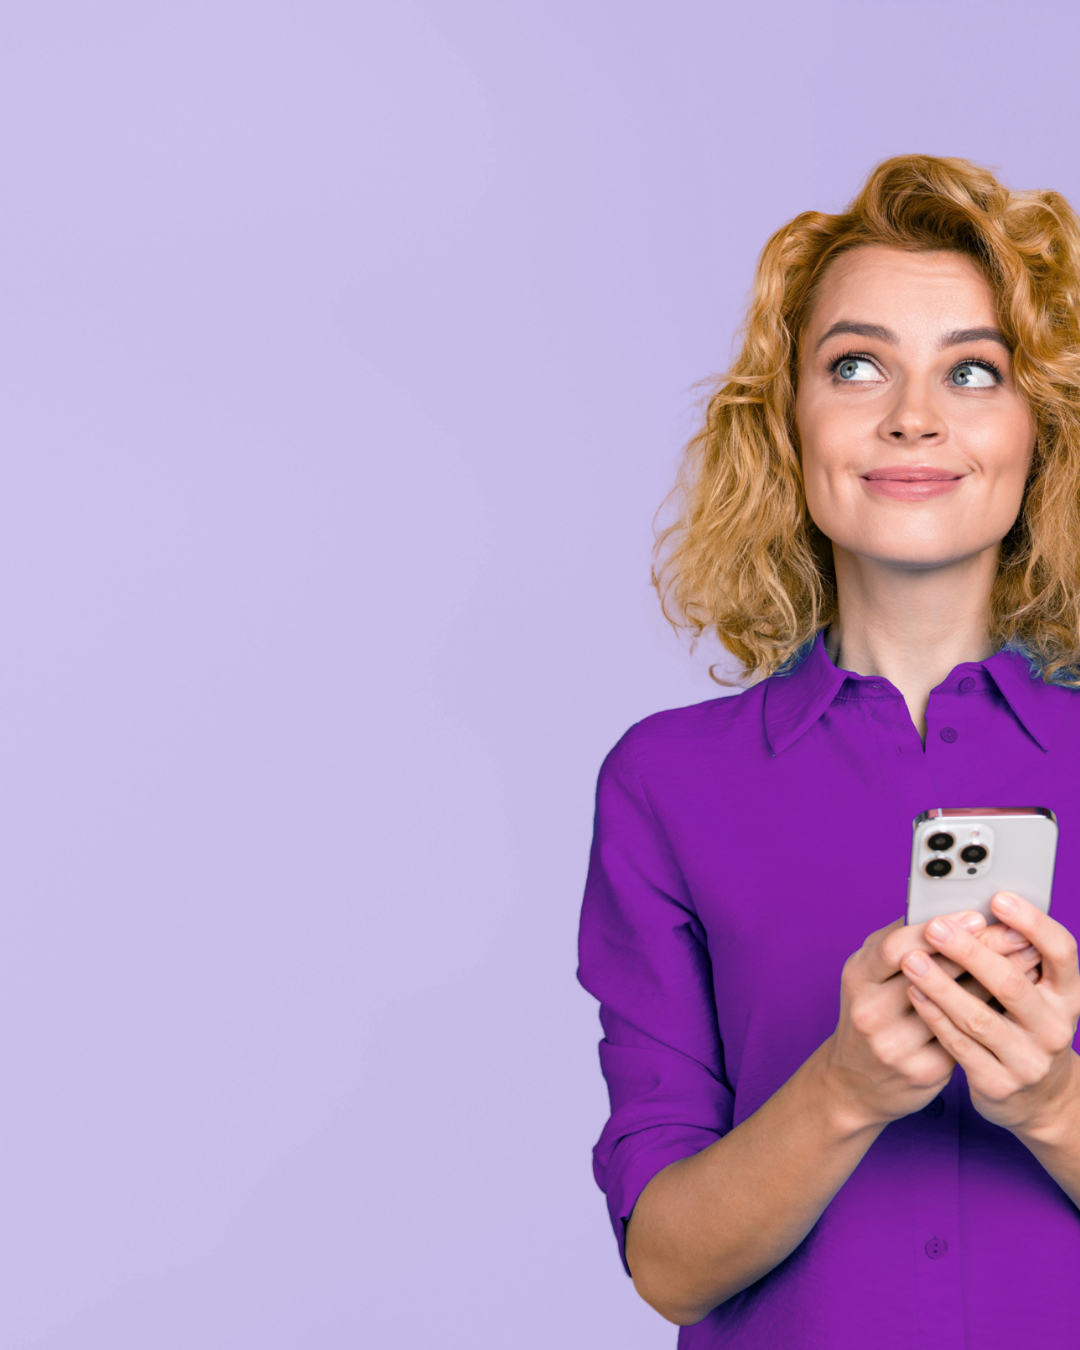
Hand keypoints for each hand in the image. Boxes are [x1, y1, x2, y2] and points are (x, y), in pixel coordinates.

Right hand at [822, 912, 1043, 1131]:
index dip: (940, 930)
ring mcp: (896, 1044)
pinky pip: (966, 1037)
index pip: (898, 946)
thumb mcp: (869, 974)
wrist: (854, 1082)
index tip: (976, 917)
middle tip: (1018, 934)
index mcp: (858, 977)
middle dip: (981, 950)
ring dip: (997, 982)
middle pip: (934, 973)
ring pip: (958, 1008)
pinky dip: (993, 1014)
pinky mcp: (922, 1072)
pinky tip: (1014, 1001)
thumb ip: (899, 942)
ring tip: (1027, 962)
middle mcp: (872, 1011)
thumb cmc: (871, 1013)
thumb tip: (945, 910)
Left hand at [902, 892, 1079, 1137]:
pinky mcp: (998, 1083)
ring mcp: (1028, 1060)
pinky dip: (934, 1016)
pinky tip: (914, 993)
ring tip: (912, 960)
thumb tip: (973, 908)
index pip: (1061, 952)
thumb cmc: (1025, 1027)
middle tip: (936, 927)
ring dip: (941, 985)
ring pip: (979, 1018)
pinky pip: (960, 1045)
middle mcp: (1054, 1027)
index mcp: (1067, 994)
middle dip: (970, 952)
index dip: (1033, 922)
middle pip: (1012, 983)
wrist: (1037, 1099)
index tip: (998, 898)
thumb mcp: (1035, 994)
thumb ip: (1014, 958)